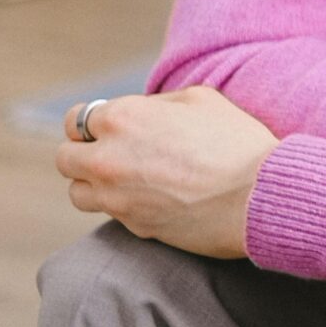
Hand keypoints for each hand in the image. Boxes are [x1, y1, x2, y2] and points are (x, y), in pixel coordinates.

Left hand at [54, 87, 278, 258]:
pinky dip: (123, 206)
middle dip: (85, 154)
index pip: (77, 119)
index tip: (110, 128)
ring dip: (94, 184)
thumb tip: (142, 112)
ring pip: (77, 192)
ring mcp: (115, 197)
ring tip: (127, 180)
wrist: (259, 195)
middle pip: (66, 158)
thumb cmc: (236, 141)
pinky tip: (154, 198)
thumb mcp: (201, 99)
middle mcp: (107, 158)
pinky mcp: (132, 227)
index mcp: (121, 118)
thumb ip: (158, 104)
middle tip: (115, 155)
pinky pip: (110, 215)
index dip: (94, 123)